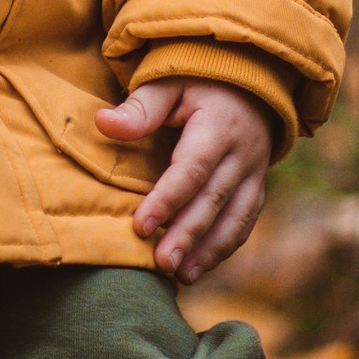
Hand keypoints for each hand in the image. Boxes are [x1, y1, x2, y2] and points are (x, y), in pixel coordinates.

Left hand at [95, 78, 274, 281]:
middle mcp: (243, 153)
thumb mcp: (168, 83)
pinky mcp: (256, 189)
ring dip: (209, 250)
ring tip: (181, 276)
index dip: (167, 199)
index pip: (193, 168)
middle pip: (214, 199)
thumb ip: (140, 107)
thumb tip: (103, 123)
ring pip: (235, 218)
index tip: (140, 226)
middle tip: (161, 262)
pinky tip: (197, 269)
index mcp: (219, 125)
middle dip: (188, 234)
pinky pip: (244, 223)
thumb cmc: (197, 83)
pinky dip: (223, 248)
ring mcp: (254, 174)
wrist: (249, 84)